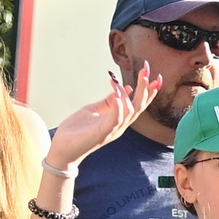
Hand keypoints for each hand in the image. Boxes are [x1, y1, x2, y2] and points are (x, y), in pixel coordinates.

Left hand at [45, 63, 161, 169]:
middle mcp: (120, 125)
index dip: (148, 91)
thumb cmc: (77, 131)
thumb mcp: (94, 110)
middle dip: (145, 87)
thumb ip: (108, 102)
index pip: (138, 104)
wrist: (63, 149)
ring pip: (130, 111)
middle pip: (139, 106)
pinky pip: (115, 119)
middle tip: (146, 69)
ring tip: (126, 79)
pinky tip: (117, 94)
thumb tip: (119, 89)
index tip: (155, 76)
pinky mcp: (103, 133)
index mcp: (119, 119)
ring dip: (129, 94)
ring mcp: (113, 130)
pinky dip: (118, 107)